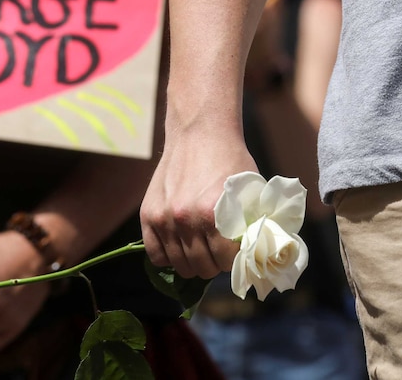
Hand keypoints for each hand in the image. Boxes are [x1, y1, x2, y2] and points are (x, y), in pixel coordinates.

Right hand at [141, 127, 256, 278]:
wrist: (200, 134)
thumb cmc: (230, 162)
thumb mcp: (249, 192)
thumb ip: (249, 226)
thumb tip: (253, 258)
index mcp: (214, 214)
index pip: (226, 261)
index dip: (235, 260)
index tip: (236, 252)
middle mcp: (186, 219)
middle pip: (203, 267)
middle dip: (215, 263)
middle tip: (218, 250)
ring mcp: (164, 218)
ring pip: (180, 266)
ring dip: (193, 262)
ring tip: (201, 248)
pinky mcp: (148, 215)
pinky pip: (155, 255)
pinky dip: (169, 257)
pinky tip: (180, 247)